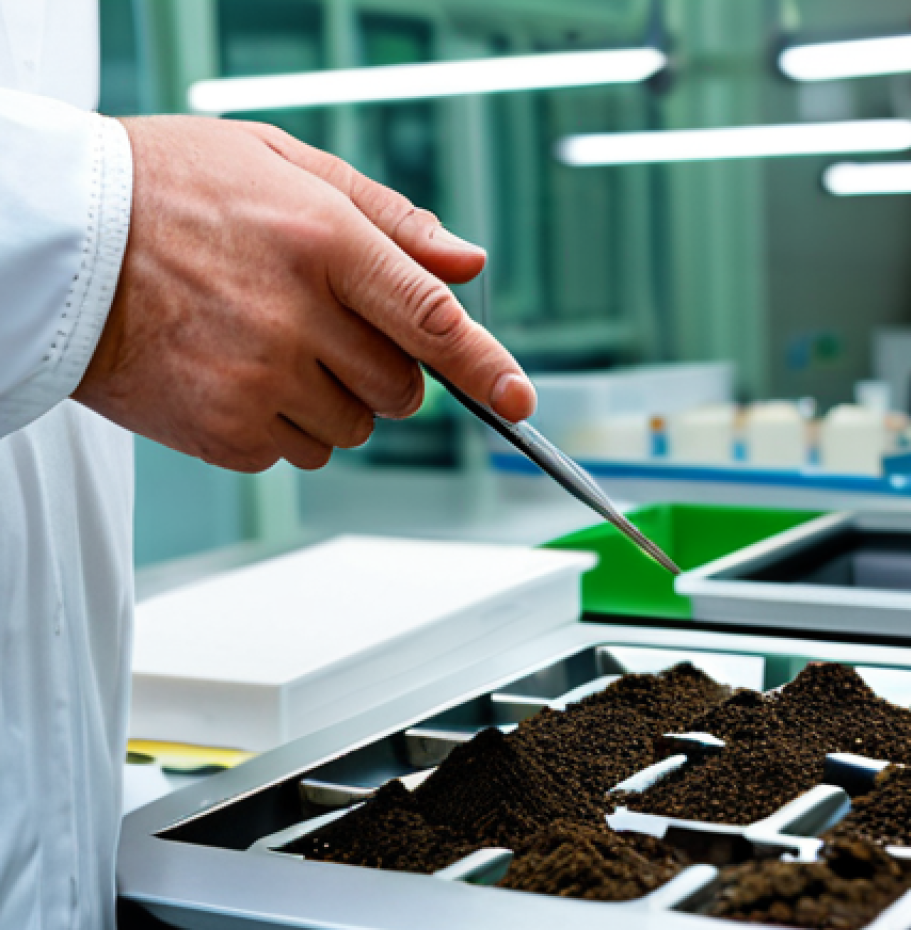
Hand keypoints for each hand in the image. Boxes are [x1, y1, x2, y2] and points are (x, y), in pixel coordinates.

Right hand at [74, 116, 535, 471]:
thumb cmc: (169, 193)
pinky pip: (298, 454)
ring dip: (332, 400)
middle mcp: (296, 318)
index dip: (486, 365)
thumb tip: (465, 263)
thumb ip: (387, 218)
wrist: (60, 245)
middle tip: (326, 329)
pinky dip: (283, 426)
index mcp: (323, 242)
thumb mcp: (281, 165)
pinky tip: (238, 376)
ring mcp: (258, 382)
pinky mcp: (225, 431)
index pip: (431, 319)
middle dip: (384, 371)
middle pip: (400, 390)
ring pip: (352, 430)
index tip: (520, 400)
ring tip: (267, 345)